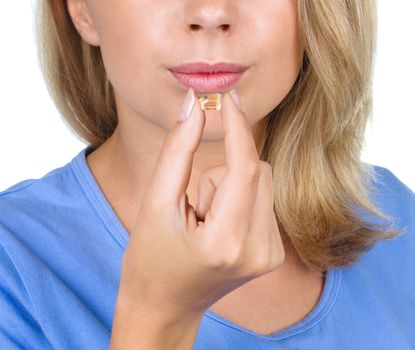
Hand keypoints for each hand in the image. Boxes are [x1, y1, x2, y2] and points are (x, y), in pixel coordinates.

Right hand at [119, 88, 284, 315]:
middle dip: (224, 170)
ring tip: (205, 219)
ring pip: (264, 182)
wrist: (166, 304)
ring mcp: (271, 255)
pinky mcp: (275, 254)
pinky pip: (265, 199)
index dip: (238, 128)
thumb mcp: (155, 203)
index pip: (245, 168)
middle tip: (195, 203)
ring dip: (232, 185)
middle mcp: (259, 251)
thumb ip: (176, 151)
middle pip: (259, 171)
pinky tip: (220, 226)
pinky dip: (241, 199)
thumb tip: (195, 105)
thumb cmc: (151, 257)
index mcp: (225, 242)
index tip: (229, 98)